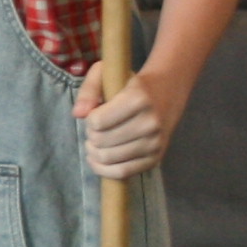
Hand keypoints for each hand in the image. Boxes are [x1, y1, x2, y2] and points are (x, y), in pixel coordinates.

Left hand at [74, 63, 187, 179]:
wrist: (167, 91)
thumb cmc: (131, 83)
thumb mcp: (107, 73)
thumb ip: (89, 89)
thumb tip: (78, 114)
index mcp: (138, 99)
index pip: (98, 121)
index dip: (89, 119)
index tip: (94, 113)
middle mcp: (150, 123)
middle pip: (101, 141)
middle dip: (91, 135)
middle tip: (96, 128)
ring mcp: (155, 143)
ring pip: (108, 158)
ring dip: (94, 152)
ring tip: (97, 141)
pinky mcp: (155, 159)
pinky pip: (122, 173)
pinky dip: (104, 169)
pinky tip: (97, 159)